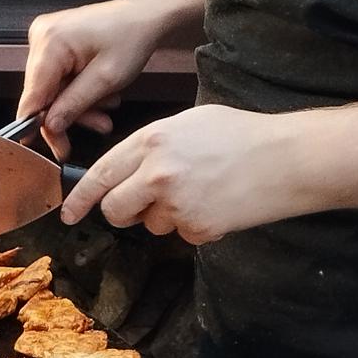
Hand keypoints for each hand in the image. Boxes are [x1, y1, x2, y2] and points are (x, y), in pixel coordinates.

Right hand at [20, 0, 178, 146]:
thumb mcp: (106, 79)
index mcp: (50, 41)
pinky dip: (77, 89)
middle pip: (42, 93)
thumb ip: (73, 105)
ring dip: (78, 103)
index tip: (52, 146)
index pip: (33, 95)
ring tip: (106, 104)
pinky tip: (98, 91)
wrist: (145, 16)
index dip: (39, 125)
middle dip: (70, 113)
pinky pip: (58, 76)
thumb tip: (49, 126)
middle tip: (97, 125)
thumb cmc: (132, 37)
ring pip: (52, 88)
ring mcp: (47, 37)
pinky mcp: (54, 42)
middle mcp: (42, 36)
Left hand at [61, 103, 310, 244]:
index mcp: (152, 141)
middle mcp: (158, 173)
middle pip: (115, 208)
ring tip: (200, 191)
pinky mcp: (197, 228)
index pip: (101, 175)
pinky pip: (181, 235)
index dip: (81, 197)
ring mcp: (176, 204)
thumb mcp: (190, 122)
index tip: (69, 212)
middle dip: (122, 211)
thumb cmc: (243, 135)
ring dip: (166, 216)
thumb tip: (127, 168)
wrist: (288, 159)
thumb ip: (152, 145)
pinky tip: (217, 205)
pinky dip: (195, 226)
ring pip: (149, 224)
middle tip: (142, 205)